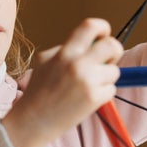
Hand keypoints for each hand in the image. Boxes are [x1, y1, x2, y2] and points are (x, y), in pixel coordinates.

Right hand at [2, 18, 122, 146]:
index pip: (90, 26)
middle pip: (113, 46)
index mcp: (65, 52)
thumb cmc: (39, 91)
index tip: (103, 35)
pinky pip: (111, 90)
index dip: (103, 27)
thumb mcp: (45, 61)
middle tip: (107, 60)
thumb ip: (67, 49)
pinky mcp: (94, 99)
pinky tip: (85, 99)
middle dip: (114, 52)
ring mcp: (87, 82)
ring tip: (87, 86)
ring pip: (114, 71)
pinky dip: (102, 94)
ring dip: (106, 78)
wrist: (33, 121)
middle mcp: (77, 64)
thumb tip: (93, 44)